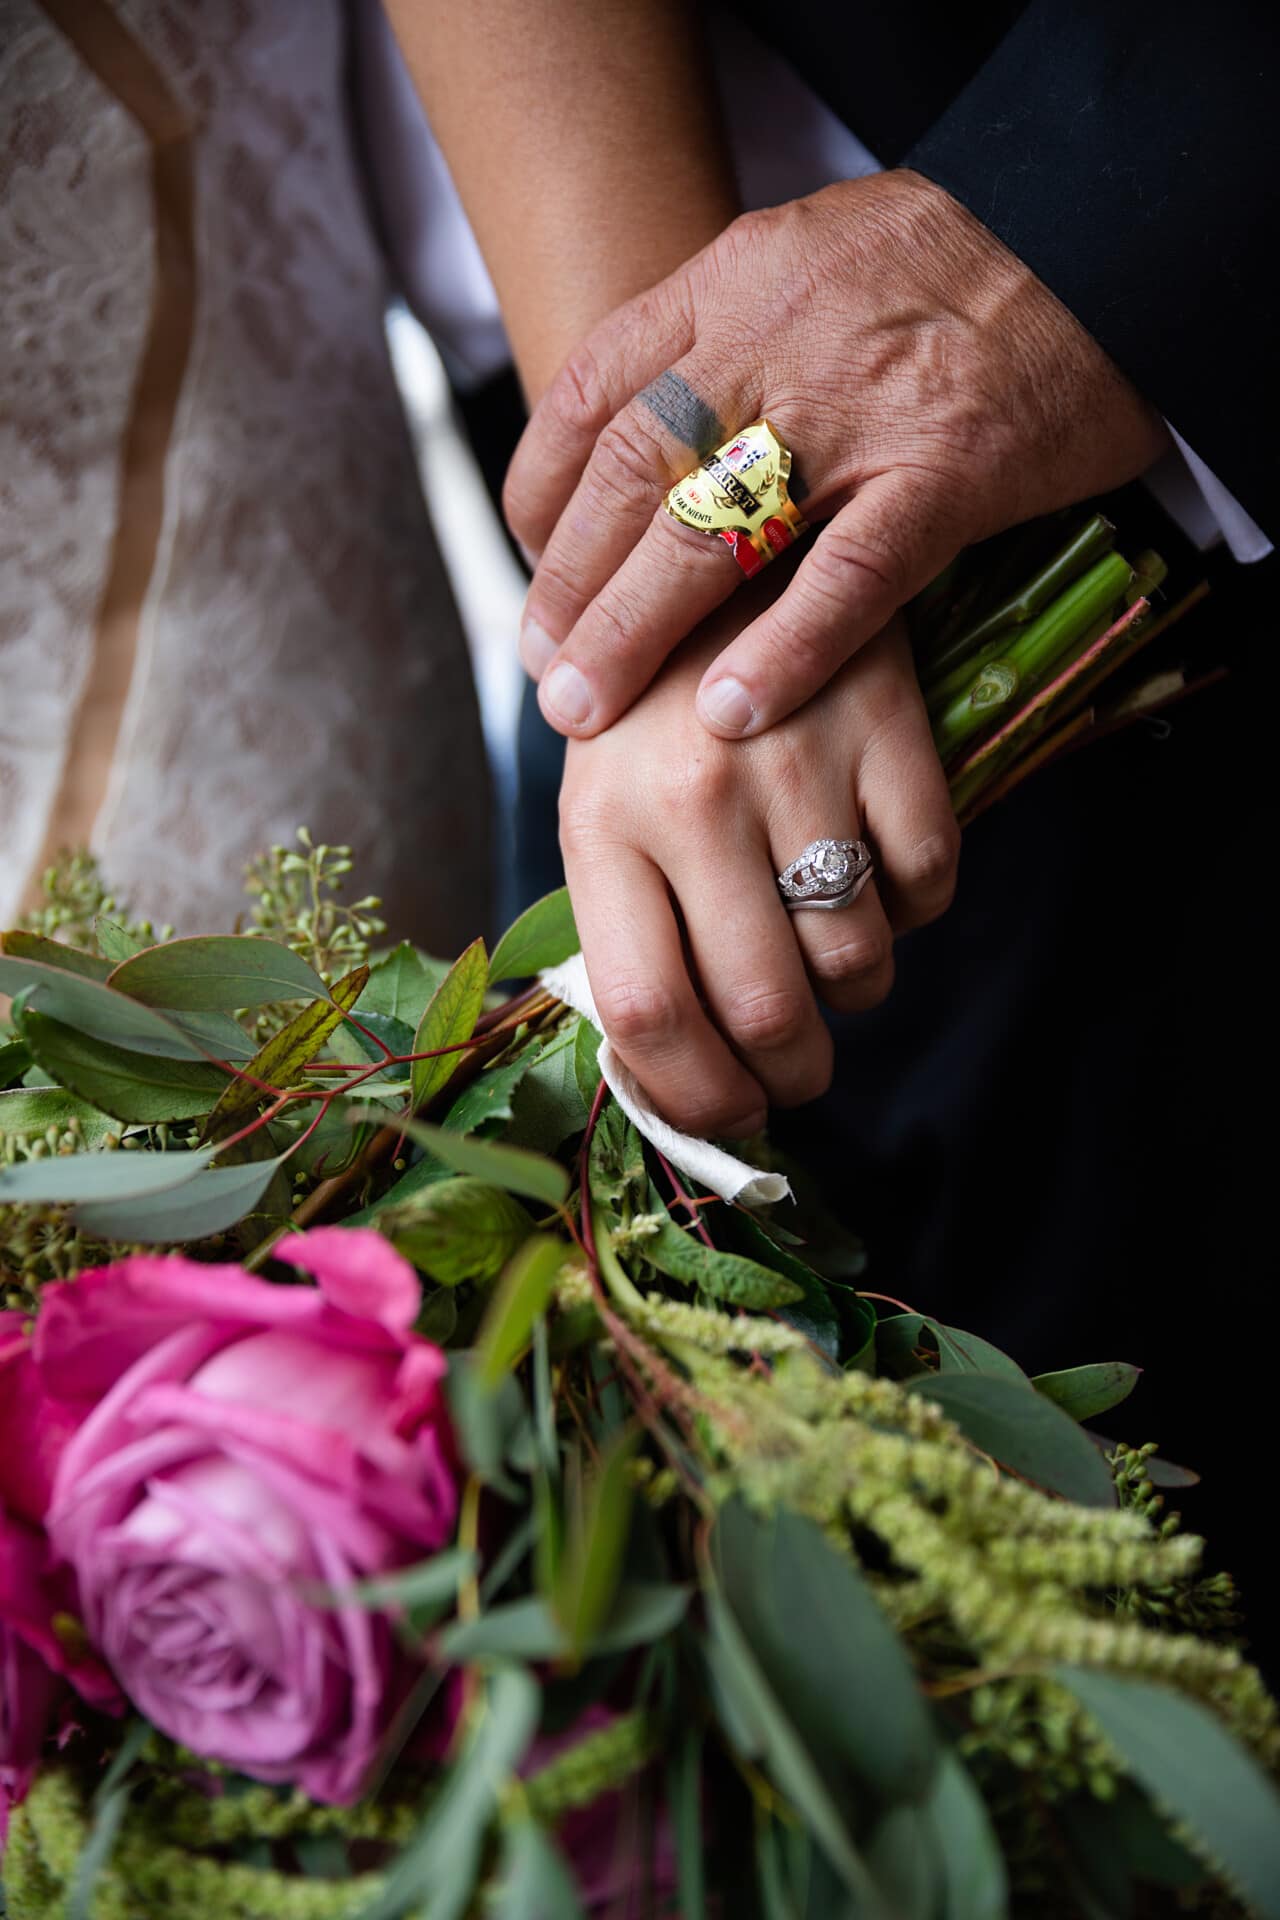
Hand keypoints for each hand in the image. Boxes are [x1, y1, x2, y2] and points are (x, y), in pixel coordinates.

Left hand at [508, 170, 1169, 738]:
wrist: (1100, 227)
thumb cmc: (944, 264)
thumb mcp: (802, 258)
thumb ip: (719, 337)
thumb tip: (642, 445)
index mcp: (728, 282)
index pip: (591, 396)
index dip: (541, 496)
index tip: (530, 570)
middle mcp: (774, 338)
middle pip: (633, 476)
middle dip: (570, 585)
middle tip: (543, 671)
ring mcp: (859, 408)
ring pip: (711, 533)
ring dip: (634, 633)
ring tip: (587, 709)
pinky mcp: (947, 471)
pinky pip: (849, 577)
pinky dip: (783, 649)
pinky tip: (729, 711)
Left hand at [558, 585, 956, 1135]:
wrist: (722, 549)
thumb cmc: (649, 708)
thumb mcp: (601, 805)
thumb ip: (624, 927)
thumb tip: (669, 1073)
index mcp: (602, 824)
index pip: (648, 1012)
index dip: (697, 1097)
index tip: (730, 1116)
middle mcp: (694, 795)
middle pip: (763, 1008)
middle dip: (792, 1075)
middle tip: (799, 1075)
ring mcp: (797, 758)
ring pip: (856, 957)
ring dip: (855, 995)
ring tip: (832, 967)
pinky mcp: (888, 722)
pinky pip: (929, 881)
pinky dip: (917, 915)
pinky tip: (879, 885)